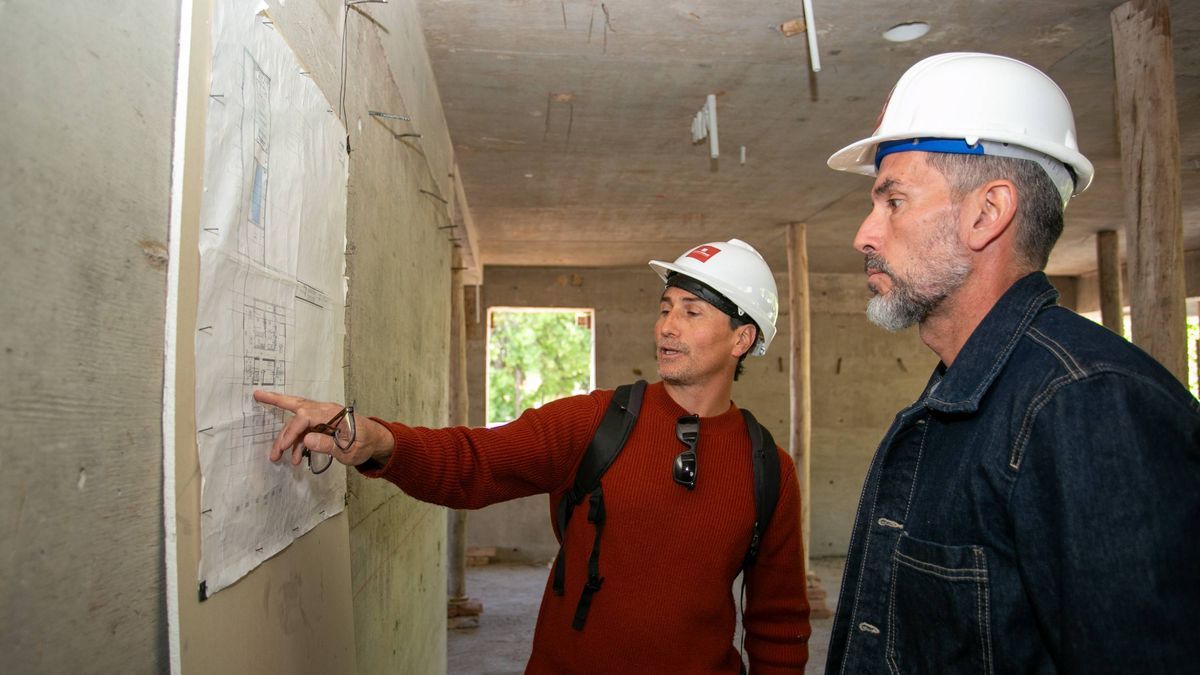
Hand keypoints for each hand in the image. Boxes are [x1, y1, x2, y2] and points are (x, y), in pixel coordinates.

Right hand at [252, 390, 388, 467]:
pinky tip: (296, 458)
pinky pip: (305, 431)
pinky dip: (298, 443)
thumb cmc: (366, 444)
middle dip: (276, 400)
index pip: (305, 417)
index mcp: (333, 413)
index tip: (283, 448)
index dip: (292, 432)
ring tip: (277, 457)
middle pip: (297, 404)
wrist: (378, 442)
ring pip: (298, 421)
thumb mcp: (350, 450)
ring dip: (286, 438)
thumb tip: (307, 440)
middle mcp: (326, 411)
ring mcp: (324, 417)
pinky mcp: (323, 425)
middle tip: (257, 396)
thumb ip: (329, 445)